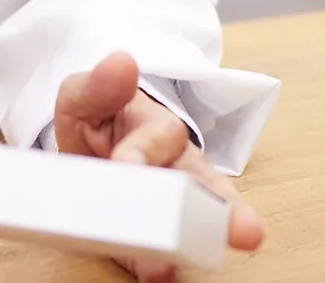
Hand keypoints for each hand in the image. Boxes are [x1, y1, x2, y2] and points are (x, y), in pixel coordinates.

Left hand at [53, 52, 265, 282]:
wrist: (91, 147)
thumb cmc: (98, 118)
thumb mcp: (87, 94)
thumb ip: (99, 85)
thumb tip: (121, 62)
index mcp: (158, 130)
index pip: (156, 140)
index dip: (140, 153)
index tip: (124, 165)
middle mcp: (175, 170)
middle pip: (202, 187)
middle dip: (216, 209)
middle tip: (237, 229)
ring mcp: (167, 207)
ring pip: (193, 222)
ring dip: (190, 243)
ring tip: (175, 266)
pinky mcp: (147, 240)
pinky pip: (155, 253)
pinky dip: (153, 267)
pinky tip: (155, 276)